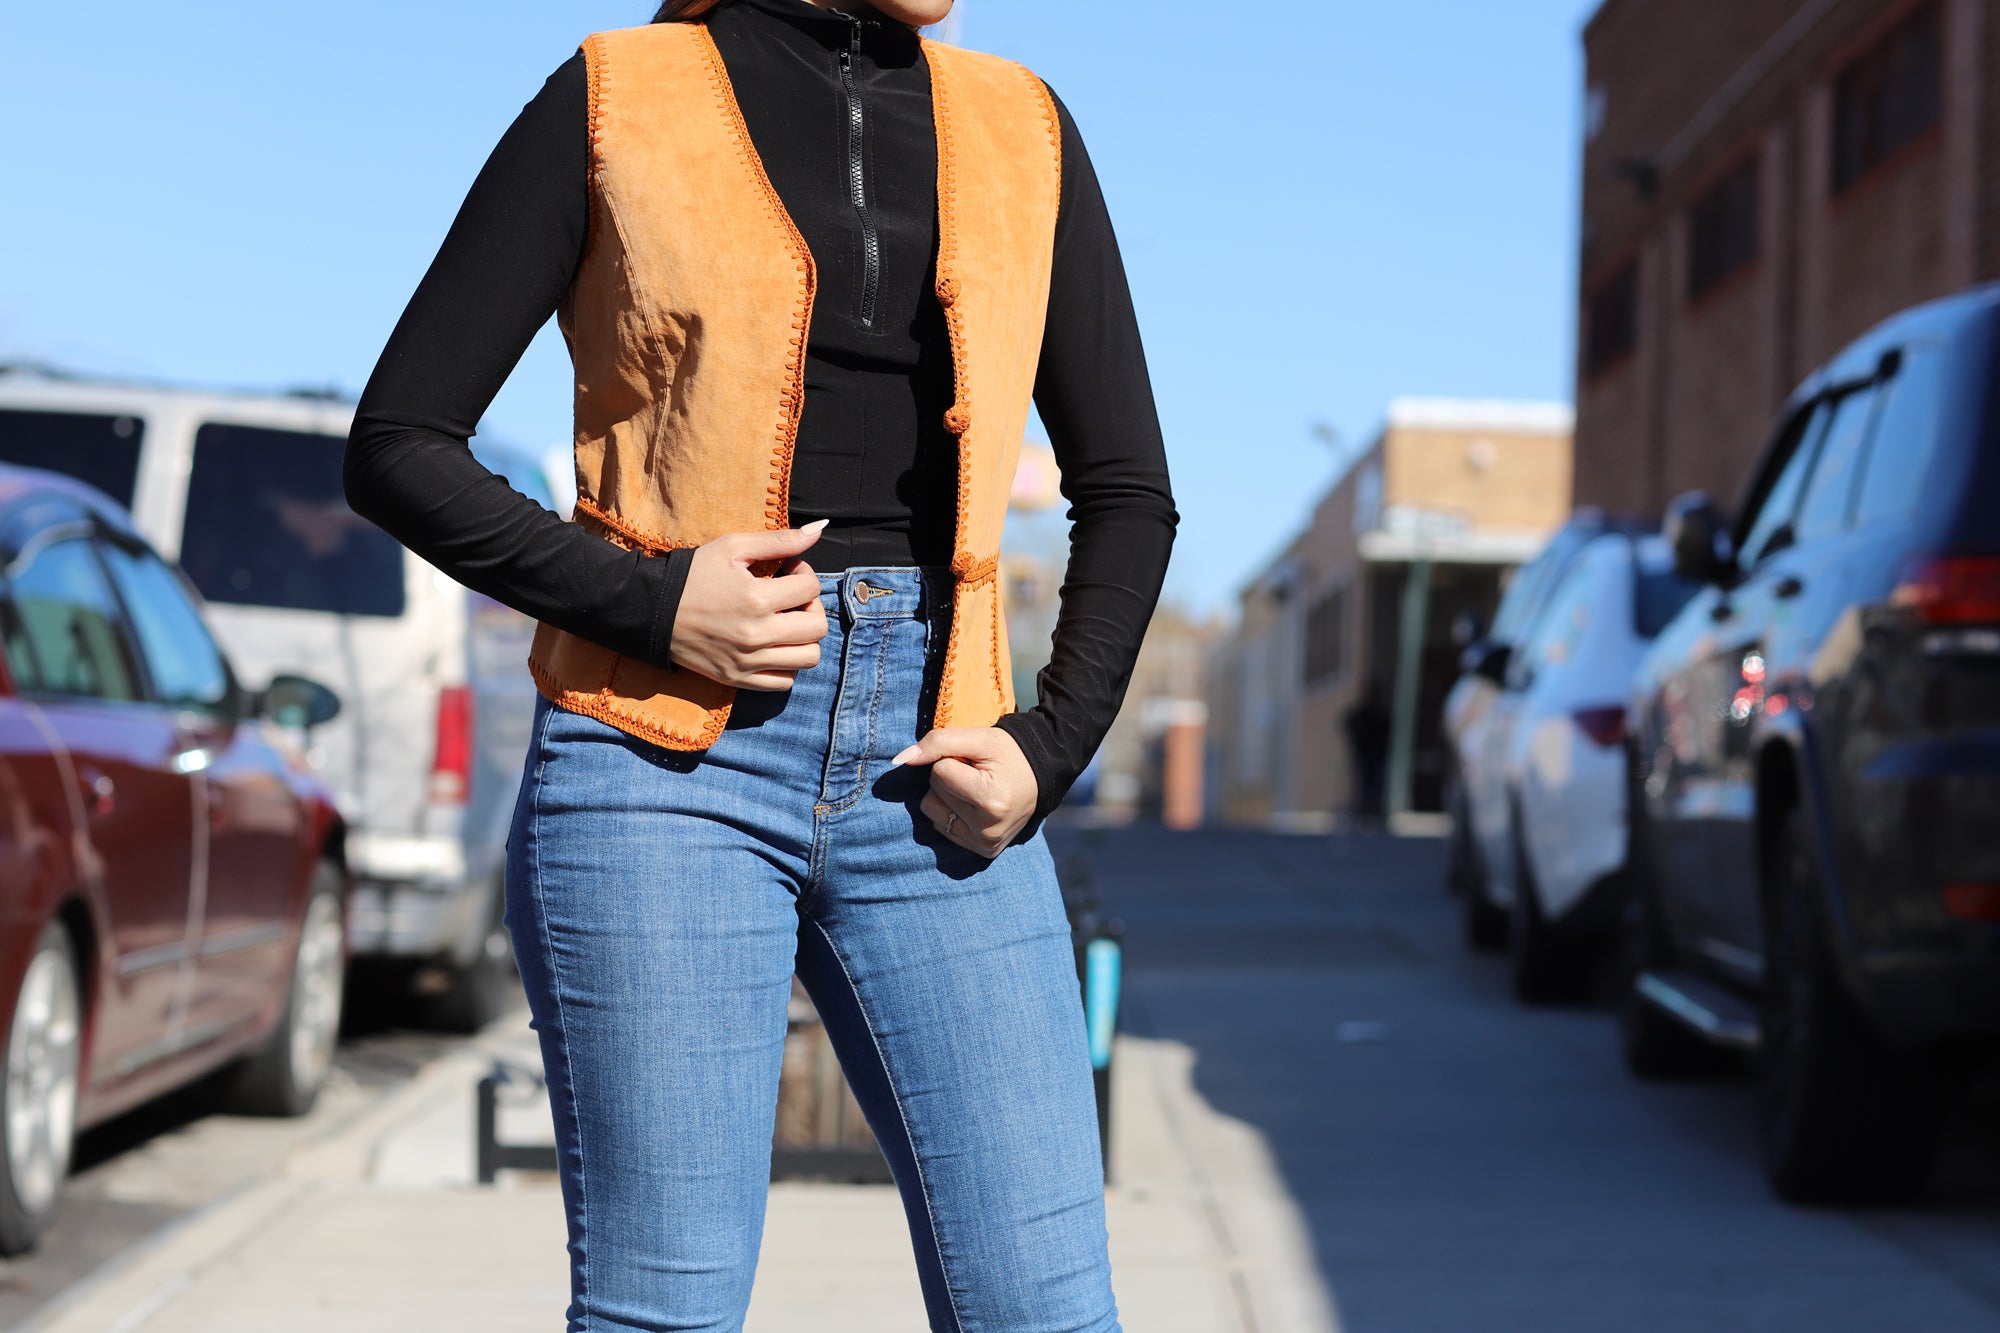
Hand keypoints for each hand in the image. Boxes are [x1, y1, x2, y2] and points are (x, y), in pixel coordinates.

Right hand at [669, 522, 829, 690]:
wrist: (653, 611)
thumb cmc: (694, 574)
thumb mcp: (733, 547)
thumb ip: (779, 540)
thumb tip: (820, 530)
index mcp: (757, 599)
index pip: (812, 588)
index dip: (805, 573)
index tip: (788, 570)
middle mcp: (756, 635)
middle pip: (818, 627)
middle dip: (812, 606)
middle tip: (792, 597)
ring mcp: (748, 662)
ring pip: (808, 658)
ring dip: (806, 638)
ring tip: (787, 622)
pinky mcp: (738, 679)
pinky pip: (785, 682)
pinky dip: (789, 665)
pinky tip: (775, 646)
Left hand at [892, 728, 1038, 858]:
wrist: (1040, 776)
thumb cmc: (1008, 753)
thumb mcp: (977, 738)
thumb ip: (937, 742)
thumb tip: (899, 760)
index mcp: (990, 800)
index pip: (938, 773)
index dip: (952, 760)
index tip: (976, 762)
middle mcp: (987, 829)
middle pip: (934, 792)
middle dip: (950, 777)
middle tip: (979, 774)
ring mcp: (985, 843)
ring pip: (932, 810)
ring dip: (947, 795)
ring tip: (975, 789)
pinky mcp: (982, 851)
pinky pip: (941, 826)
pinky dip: (951, 812)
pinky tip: (975, 805)